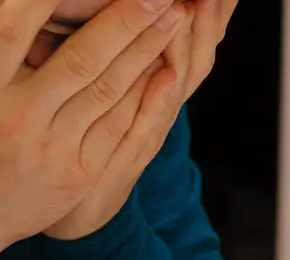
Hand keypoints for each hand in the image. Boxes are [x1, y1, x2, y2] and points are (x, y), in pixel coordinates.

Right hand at [0, 0, 187, 259]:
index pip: (16, 28)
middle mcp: (20, 116)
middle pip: (82, 58)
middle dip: (126, 18)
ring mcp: (53, 148)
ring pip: (109, 90)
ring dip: (146, 49)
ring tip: (174, 16)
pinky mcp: (78, 173)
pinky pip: (117, 127)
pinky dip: (144, 96)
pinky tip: (166, 68)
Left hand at [45, 0, 237, 240]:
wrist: (77, 209)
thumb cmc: (86, 143)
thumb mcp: (105, 89)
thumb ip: (115, 50)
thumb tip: (116, 16)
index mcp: (158, 85)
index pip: (195, 37)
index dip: (212, 11)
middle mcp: (161, 105)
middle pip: (198, 53)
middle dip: (209, 16)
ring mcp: (147, 132)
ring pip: (178, 83)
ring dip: (188, 44)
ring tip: (196, 7)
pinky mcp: (126, 160)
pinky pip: (147, 127)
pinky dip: (159, 101)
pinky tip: (167, 74)